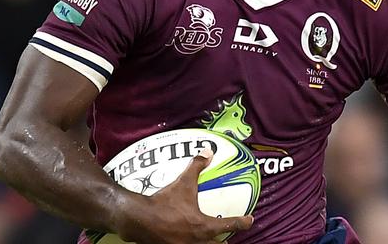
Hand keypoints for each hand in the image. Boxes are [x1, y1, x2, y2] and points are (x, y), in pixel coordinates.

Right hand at [115, 148, 253, 243]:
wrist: (139, 219)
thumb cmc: (164, 203)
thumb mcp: (183, 183)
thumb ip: (196, 167)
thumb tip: (207, 152)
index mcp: (203, 227)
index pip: (229, 225)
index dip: (242, 222)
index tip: (249, 220)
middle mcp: (195, 241)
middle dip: (223, 241)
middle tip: (227, 237)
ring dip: (206, 243)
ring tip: (207, 240)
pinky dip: (187, 242)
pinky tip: (182, 238)